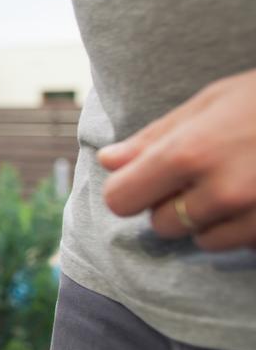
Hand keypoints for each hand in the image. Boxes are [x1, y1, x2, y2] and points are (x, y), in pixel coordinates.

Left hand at [101, 68, 255, 250]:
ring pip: (203, 241)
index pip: (121, 200)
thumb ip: (155, 137)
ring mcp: (254, 218)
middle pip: (160, 225)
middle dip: (173, 204)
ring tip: (242, 181)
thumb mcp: (210, 102)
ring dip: (212, 220)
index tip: (144, 179)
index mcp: (188, 154)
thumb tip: (108, 162)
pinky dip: (246, 229)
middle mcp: (219, 192)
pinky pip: (242, 246)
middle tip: (206, 173)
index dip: (130, 190)